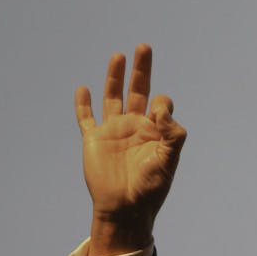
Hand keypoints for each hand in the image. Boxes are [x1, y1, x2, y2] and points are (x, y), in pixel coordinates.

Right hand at [75, 44, 186, 255]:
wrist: (125, 208)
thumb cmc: (151, 188)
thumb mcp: (169, 161)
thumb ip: (173, 134)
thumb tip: (164, 108)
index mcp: (155, 131)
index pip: (161, 105)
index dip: (162, 105)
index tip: (159, 116)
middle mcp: (134, 126)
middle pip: (138, 90)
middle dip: (141, 69)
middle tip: (144, 47)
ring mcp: (113, 131)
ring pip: (113, 97)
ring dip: (115, 77)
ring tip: (119, 55)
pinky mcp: (93, 139)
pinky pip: (86, 118)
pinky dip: (83, 103)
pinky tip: (84, 89)